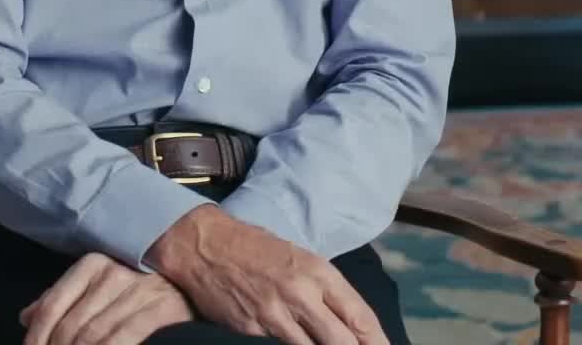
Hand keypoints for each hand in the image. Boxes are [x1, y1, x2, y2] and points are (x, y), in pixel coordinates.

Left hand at [20, 251, 194, 344]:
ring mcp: (138, 290)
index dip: (37, 337)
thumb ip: (61, 299)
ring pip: (92, 336)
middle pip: (70, 325)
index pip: (52, 306)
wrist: (192, 283)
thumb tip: (26, 316)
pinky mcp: (160, 309)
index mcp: (92, 264)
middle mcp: (112, 273)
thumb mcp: (97, 287)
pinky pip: (121, 338)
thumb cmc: (136, 291)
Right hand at [144, 205, 388, 344]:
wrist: (204, 246)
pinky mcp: (252, 332)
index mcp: (318, 271)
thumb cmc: (255, 249)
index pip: (360, 316)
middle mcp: (301, 294)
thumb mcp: (299, 258)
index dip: (377, 342)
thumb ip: (324, 289)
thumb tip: (350, 323)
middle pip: (343, 341)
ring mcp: (276, 315)